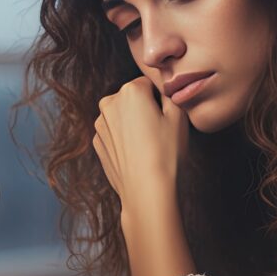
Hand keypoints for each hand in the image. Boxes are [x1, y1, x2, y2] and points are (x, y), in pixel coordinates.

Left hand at [92, 76, 188, 206]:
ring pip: (122, 116)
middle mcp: (109, 103)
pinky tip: (137, 154)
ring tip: (148, 145)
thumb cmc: (166, 153)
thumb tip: (165, 86)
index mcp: (130, 91)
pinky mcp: (97, 143)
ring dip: (133, 124)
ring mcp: (100, 124)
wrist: (146, 191)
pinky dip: (124, 139)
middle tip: (159, 132)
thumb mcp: (179, 117)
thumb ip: (171, 93)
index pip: (150, 84)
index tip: (167, 117)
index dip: (161, 100)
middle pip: (132, 98)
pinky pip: (114, 133)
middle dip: (144, 109)